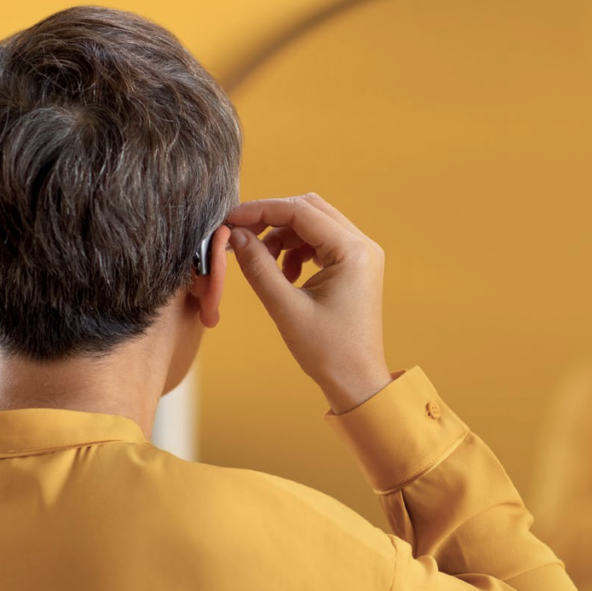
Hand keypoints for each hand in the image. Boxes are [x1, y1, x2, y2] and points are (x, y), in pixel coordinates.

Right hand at [226, 193, 392, 414]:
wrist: (356, 380)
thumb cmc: (328, 351)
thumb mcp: (285, 307)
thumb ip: (258, 267)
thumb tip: (234, 236)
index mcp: (352, 251)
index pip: (300, 211)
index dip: (260, 211)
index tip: (230, 220)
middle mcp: (362, 245)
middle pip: (309, 210)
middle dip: (271, 220)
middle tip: (240, 237)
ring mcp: (361, 254)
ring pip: (313, 224)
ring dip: (283, 237)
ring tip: (266, 268)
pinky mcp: (355, 266)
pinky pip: (320, 242)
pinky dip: (296, 250)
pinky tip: (284, 276)